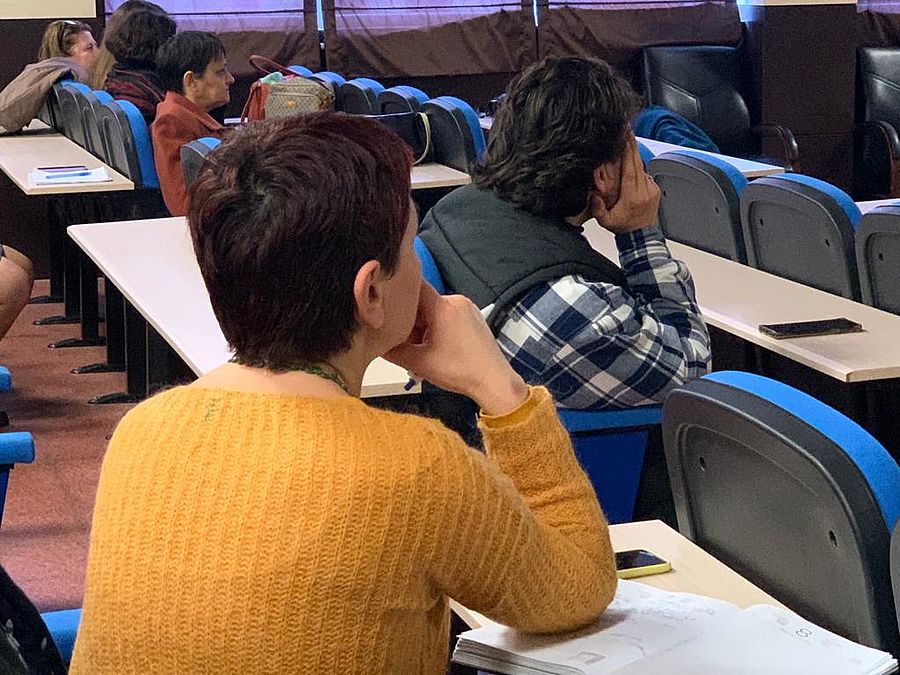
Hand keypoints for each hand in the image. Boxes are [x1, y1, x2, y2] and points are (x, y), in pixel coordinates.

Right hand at [384, 282, 528, 415]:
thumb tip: (375, 342)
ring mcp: (466, 308)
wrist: (493, 381)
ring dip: (423, 329)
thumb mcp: (419, 362)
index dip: (396, 294)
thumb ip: (392, 351)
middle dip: (410, 323)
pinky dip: (437, 330)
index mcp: (443, 307)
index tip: (384, 303)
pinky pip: (446, 317)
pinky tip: (436, 349)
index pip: (413, 287)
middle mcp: (456, 301)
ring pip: (433, 312)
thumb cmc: (462, 371)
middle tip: (405, 344)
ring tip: (423, 352)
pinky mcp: (472, 317)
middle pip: (421, 304)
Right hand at [591, 135, 659, 233]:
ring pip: (642, 167)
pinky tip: (631, 161)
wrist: (641, 237)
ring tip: (628, 140)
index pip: (630, 169)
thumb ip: (598, 209)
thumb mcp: (606, 222)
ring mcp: (651, 189)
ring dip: (634, 154)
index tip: (624, 138)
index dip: (627, 152)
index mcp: (632, 196)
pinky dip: (638, 167)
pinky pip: (645, 174)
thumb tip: (593, 195)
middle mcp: (644, 190)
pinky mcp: (655, 189)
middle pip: (637, 162)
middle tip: (627, 129)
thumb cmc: (623, 227)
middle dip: (632, 145)